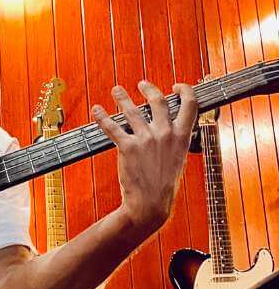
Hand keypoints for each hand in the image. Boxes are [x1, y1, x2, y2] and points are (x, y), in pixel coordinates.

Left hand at [92, 80, 197, 235]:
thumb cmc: (163, 185)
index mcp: (182, 136)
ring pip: (132, 110)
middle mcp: (165, 134)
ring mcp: (146, 139)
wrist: (150, 204)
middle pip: (158, 101)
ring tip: (116, 90)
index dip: (184, 90)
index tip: (176, 86)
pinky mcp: (127, 147)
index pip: (190, 104)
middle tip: (141, 84)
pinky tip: (97, 110)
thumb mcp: (178, 159)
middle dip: (148, 89)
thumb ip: (175, 141)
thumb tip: (170, 128)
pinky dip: (102, 116)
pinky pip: (112, 127)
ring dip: (122, 97)